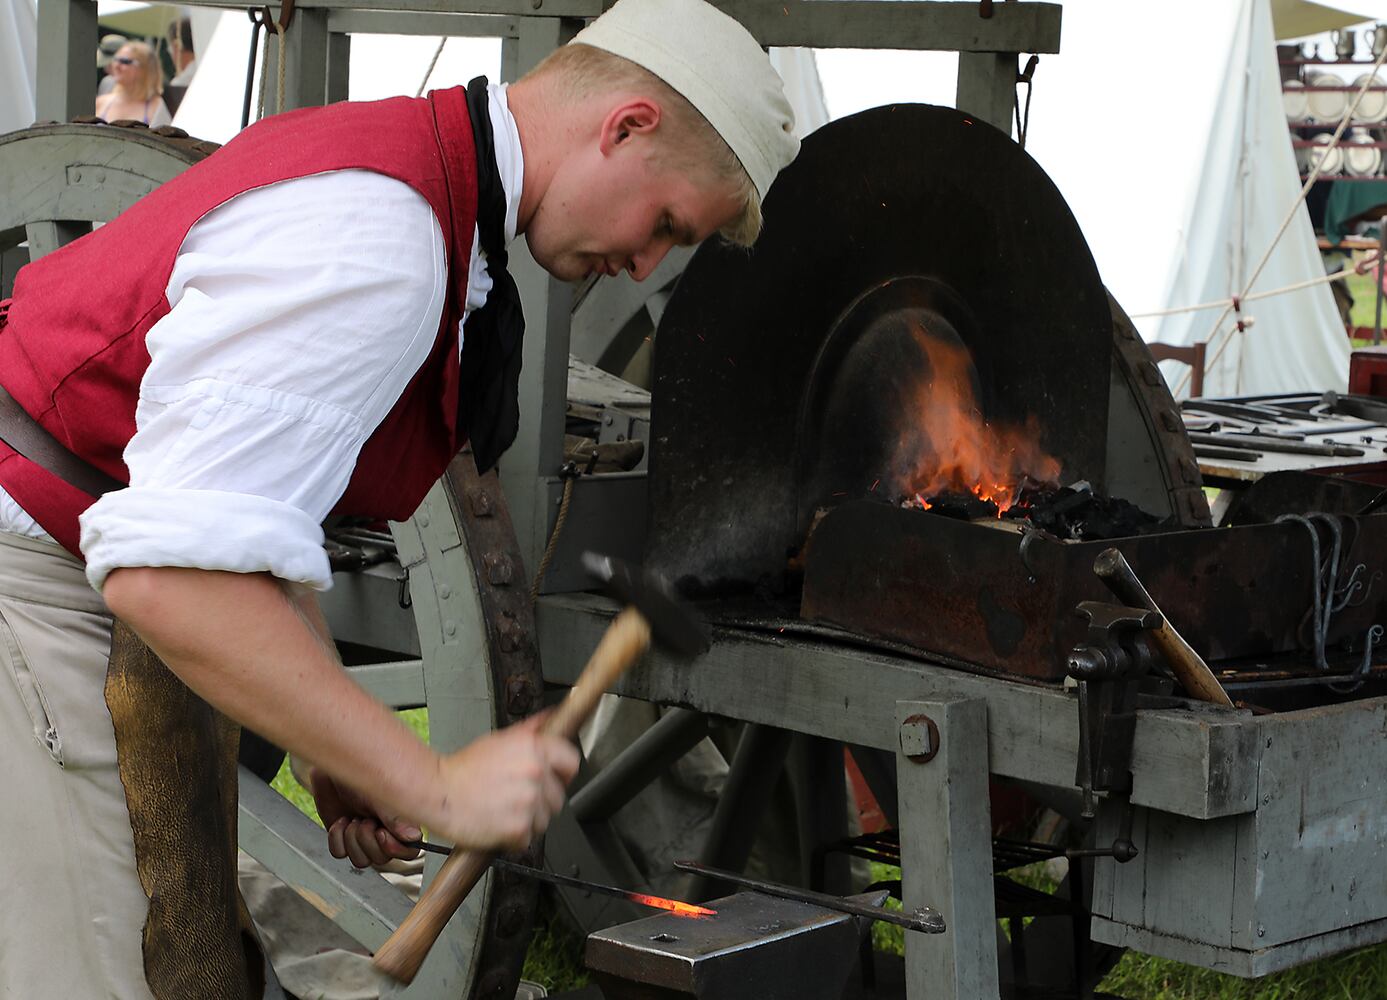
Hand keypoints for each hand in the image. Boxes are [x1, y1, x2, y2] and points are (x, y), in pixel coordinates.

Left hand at [309, 768, 423, 868]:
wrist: (335, 766)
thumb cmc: (363, 769)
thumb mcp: (383, 792)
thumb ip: (398, 817)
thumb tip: (414, 837)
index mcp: (402, 821)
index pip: (409, 852)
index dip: (395, 849)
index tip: (381, 833)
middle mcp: (385, 831)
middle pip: (382, 859)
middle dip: (368, 841)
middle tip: (364, 820)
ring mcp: (363, 836)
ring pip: (361, 860)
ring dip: (353, 841)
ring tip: (352, 819)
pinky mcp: (343, 837)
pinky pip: (340, 853)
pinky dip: (337, 839)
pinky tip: (341, 822)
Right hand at [427, 714, 579, 852]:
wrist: (436, 792)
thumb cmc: (462, 769)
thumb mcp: (499, 740)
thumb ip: (531, 730)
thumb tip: (552, 718)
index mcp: (533, 747)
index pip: (571, 762)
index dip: (561, 773)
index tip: (553, 779)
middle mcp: (534, 772)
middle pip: (558, 796)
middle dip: (541, 801)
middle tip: (515, 797)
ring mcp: (528, 800)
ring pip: (545, 820)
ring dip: (528, 821)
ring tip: (503, 810)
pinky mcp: (518, 827)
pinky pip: (528, 839)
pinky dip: (514, 838)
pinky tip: (497, 823)